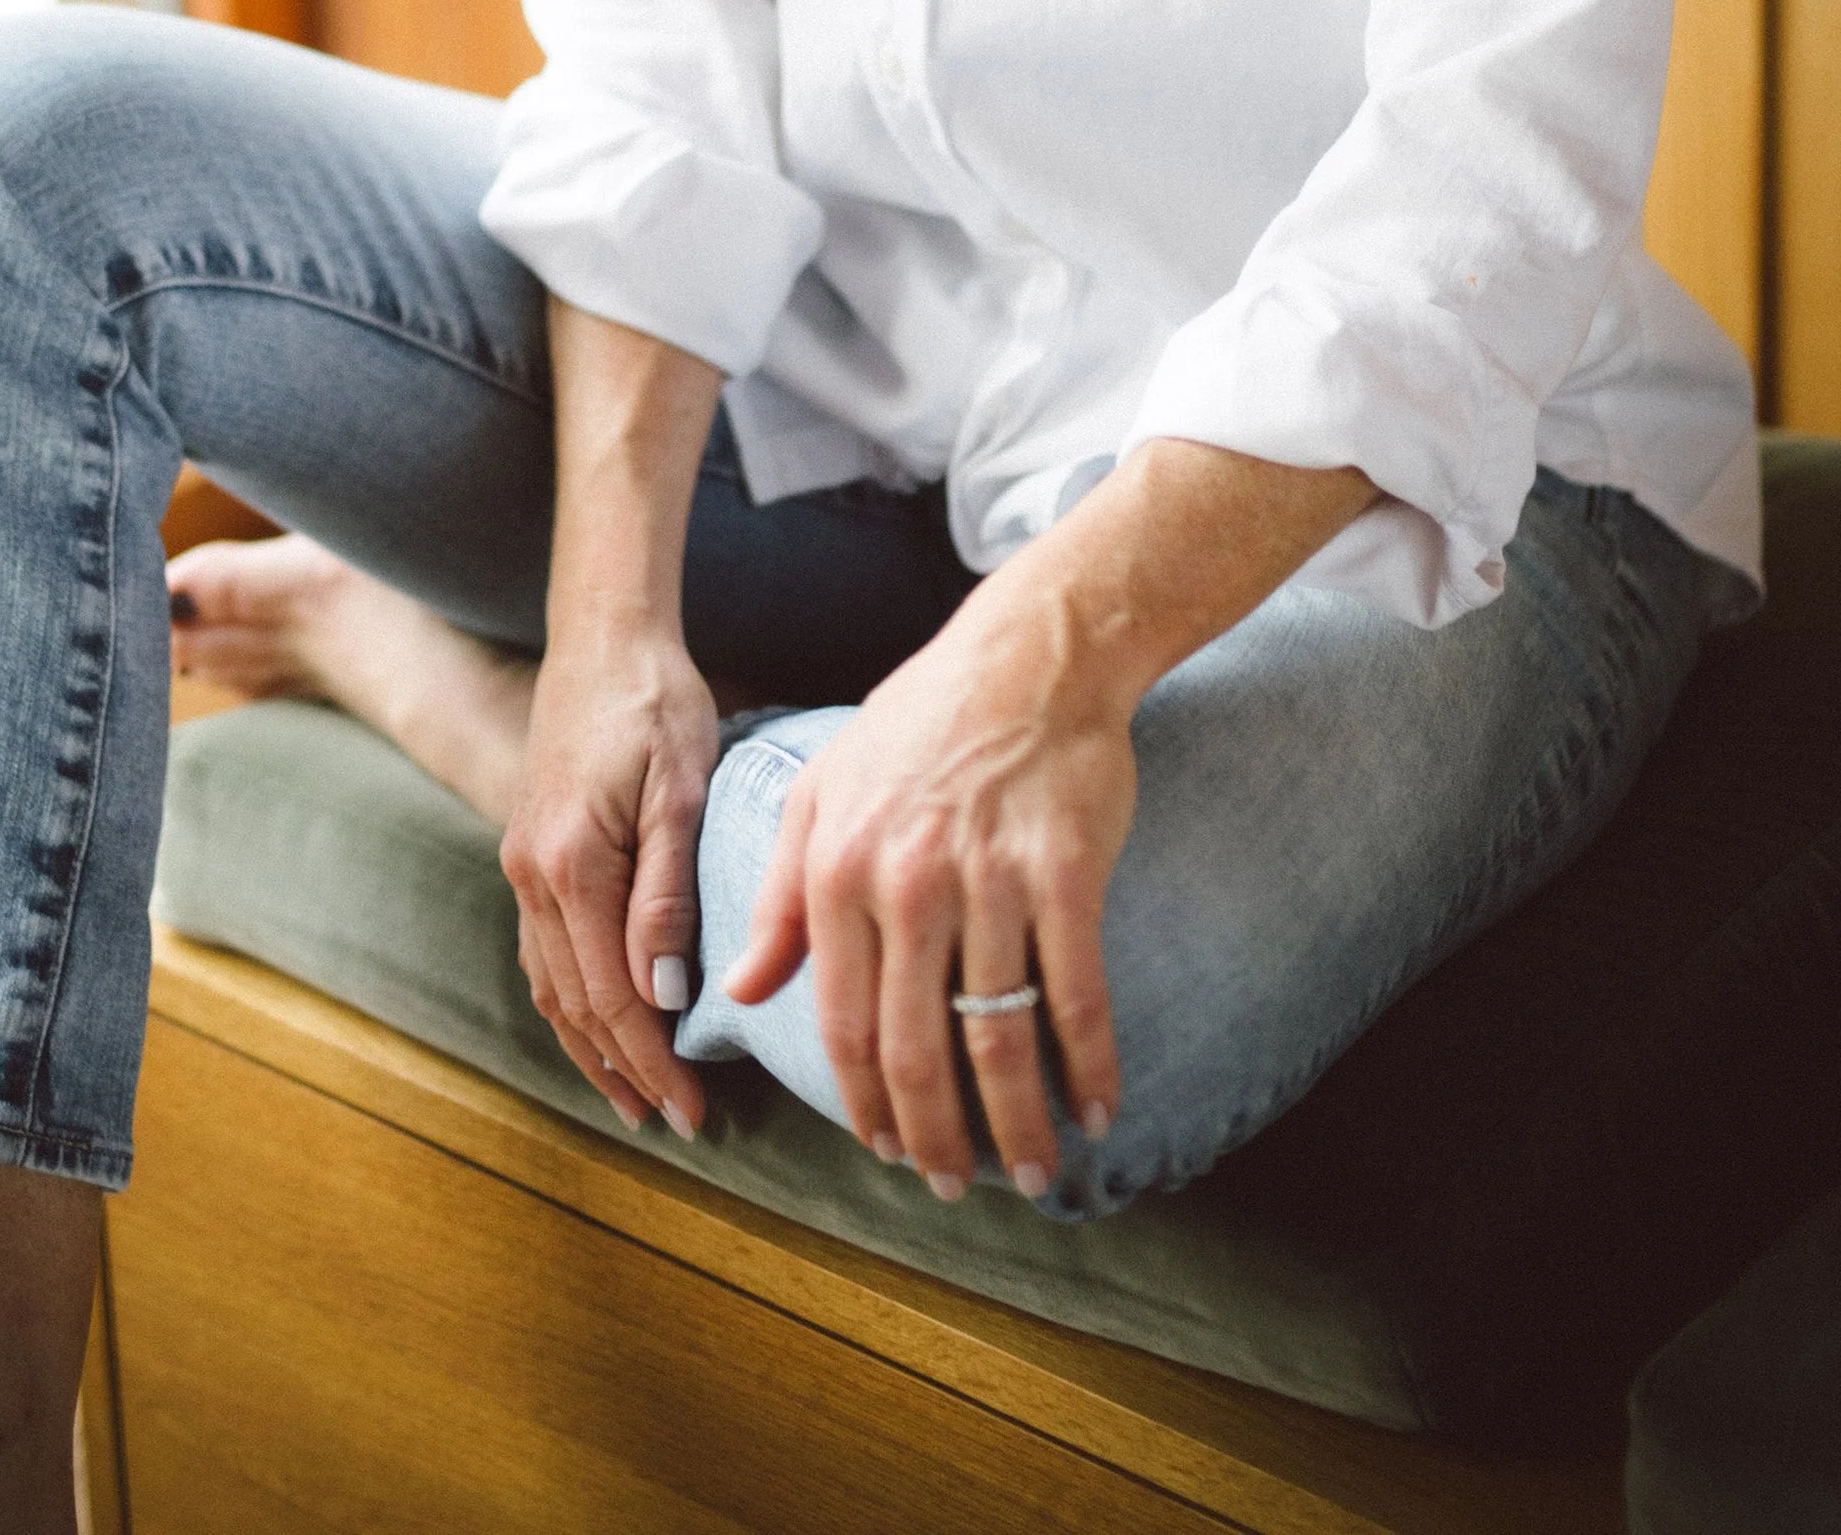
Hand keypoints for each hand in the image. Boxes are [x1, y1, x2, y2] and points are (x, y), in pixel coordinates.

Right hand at [500, 618, 719, 1138]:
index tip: (695, 1114)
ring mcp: (523, 864)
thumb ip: (667, 894)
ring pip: (550, 985)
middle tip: (675, 1125)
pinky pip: (542, 950)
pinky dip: (568, 1002)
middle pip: (574, 1006)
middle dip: (624, 1072)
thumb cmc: (655, 702)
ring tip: (634, 1096)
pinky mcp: (530, 850)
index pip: (612, 999)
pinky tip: (595, 1022)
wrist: (602, 635)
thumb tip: (663, 997)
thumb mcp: (678, 790)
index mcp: (572, 867)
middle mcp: (533, 876)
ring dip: (590, 1048)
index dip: (653, 1064)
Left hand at [721, 573, 1133, 1198]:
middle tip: (949, 1186)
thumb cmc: (920, 723)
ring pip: (997, 1032)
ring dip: (1015, 1122)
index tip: (885, 1151)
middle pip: (916, 1045)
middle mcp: (908, 881)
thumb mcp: (823, 793)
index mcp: (839, 869)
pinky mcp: (1065, 870)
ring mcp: (990, 878)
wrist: (1029, 655)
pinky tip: (1098, 1110)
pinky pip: (1077, 991)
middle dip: (934, 1135)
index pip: (843, 1020)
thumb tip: (741, 991)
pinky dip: (1089, 1064)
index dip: (865, 1100)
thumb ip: (779, 897)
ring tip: (1031, 1174)